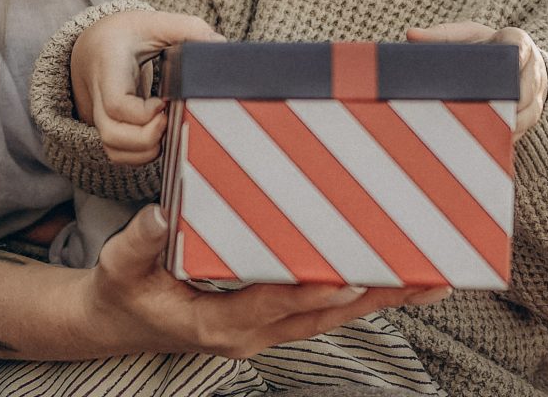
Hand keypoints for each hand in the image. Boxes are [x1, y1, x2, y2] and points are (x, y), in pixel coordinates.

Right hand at [71, 10, 224, 164]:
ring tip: (167, 127)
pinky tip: (160, 135)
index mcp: (109, 68)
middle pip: (112, 135)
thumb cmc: (126, 34)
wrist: (94, 45)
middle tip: (169, 119)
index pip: (116, 104)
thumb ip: (187, 28)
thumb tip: (220, 44)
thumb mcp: (153, 22)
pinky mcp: (108, 128)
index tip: (164, 102)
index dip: (143, 114)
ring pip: (113, 150)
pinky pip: (119, 154)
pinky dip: (141, 155)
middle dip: (147, 137)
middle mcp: (98, 96)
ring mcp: (99, 115)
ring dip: (146, 150)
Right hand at [84, 204, 451, 357]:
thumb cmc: (123, 293)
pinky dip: (357, 294)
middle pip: (321, 315)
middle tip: (425, 275)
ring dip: (378, 297)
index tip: (354, 275)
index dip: (314, 291)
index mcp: (217, 323)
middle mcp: (249, 332)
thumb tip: (161, 215)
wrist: (119, 321)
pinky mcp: (268, 319)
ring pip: (330, 315)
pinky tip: (387, 276)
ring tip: (428, 276)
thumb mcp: (120, 267)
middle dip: (374, 296)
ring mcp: (262, 329)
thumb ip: (140, 242)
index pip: (274, 305)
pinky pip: (320, 308)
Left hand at [407, 21, 547, 140]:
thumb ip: (441, 35)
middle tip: (489, 109)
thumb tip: (411, 36)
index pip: (520, 45)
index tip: (509, 63)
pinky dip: (507, 135)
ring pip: (527, 110)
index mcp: (515, 41)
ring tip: (485, 133)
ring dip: (509, 123)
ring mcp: (535, 92)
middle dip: (509, 98)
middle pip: (525, 84)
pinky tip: (487, 145)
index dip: (516, 55)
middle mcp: (531, 67)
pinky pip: (524, 127)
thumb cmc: (484, 45)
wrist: (510, 60)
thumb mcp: (466, 35)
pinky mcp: (532, 112)